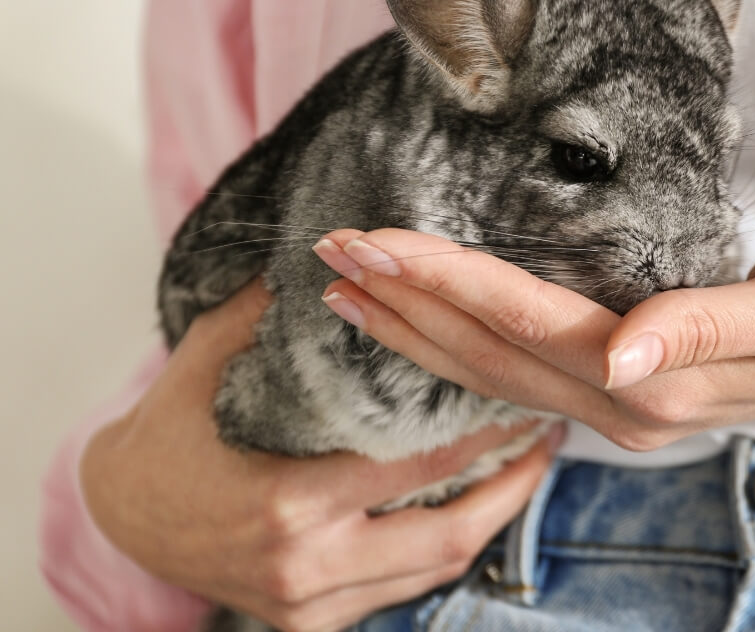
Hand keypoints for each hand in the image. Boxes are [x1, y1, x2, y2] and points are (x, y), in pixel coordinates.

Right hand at [81, 281, 563, 631]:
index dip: (482, 435)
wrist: (118, 515)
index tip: (525, 402)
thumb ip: (271, 307)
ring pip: (433, 569)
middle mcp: (307, 565)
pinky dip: (442, 548)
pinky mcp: (311, 622)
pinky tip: (470, 507)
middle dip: (510, 488)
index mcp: (289, 503)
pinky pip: (401, 588)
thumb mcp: (208, 357)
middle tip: (548, 441)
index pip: (416, 464)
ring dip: (489, 522)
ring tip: (526, 471)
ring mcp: (311, 603)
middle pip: (446, 533)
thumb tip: (335, 249)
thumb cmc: (168, 432)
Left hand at [314, 226, 754, 451]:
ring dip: (420, 334)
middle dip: (405, 306)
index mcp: (657, 384)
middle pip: (491, 354)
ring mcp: (624, 408)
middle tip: (331, 258)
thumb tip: (626, 353)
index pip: (525, 324)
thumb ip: (705, 329)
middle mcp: (627, 405)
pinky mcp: (629, 394)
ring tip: (354, 297)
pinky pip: (525, 378)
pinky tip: (433, 334)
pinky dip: (465, 351)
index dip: (445, 283)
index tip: (374, 244)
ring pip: (496, 373)